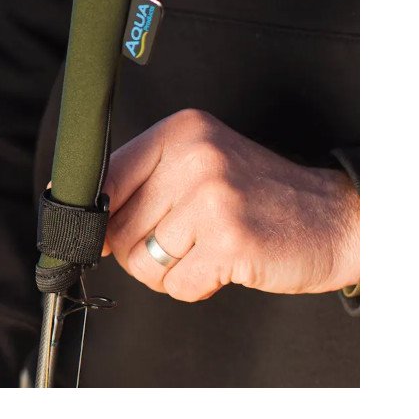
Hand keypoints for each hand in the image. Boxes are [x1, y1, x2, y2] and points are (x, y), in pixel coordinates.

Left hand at [97, 108, 358, 301]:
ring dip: (171, 271)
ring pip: (142, 261)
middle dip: (143, 250)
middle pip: (118, 228)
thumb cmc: (262, 196)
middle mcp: (194, 156)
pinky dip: (197, 287)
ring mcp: (212, 196)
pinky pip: (177, 285)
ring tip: (208, 249)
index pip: (105, 179)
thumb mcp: (202, 165)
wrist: (335, 217)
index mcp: (181, 131)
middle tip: (186, 241)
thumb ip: (143, 183)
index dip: (100, 216)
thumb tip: (83, 219)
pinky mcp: (228, 239)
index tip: (103, 232)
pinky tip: (225, 264)